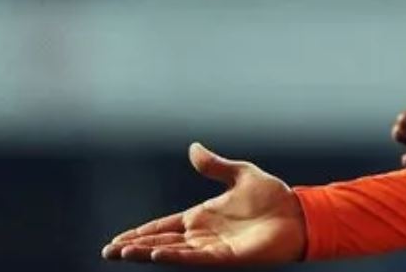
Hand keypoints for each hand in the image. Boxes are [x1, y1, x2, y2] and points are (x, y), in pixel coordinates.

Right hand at [101, 142, 305, 264]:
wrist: (298, 214)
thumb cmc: (273, 197)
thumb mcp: (240, 174)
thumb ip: (215, 165)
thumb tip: (193, 147)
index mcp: (202, 216)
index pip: (163, 226)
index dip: (140, 232)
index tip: (117, 241)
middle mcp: (202, 234)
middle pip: (160, 241)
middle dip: (133, 247)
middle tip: (107, 252)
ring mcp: (211, 247)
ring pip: (171, 251)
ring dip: (146, 252)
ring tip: (121, 253)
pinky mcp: (224, 256)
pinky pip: (194, 257)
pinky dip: (175, 256)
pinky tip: (156, 253)